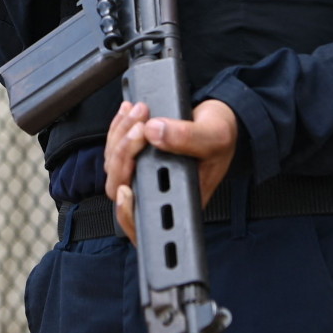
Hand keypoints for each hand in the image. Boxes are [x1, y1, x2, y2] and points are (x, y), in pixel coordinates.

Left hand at [106, 99, 238, 242]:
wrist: (216, 120)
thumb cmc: (219, 136)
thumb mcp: (215, 136)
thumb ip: (187, 137)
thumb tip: (154, 133)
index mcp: (179, 199)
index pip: (145, 220)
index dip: (128, 211)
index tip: (126, 190)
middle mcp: (157, 191)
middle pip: (121, 187)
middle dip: (123, 154)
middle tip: (141, 127)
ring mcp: (143, 175)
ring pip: (113, 165)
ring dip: (120, 135)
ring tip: (140, 112)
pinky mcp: (135, 158)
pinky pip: (114, 149)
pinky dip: (117, 129)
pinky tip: (129, 114)